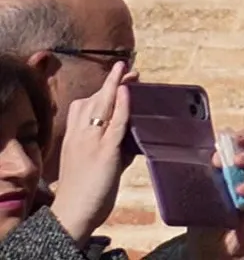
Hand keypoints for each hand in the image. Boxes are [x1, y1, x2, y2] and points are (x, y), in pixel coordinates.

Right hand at [51, 66, 128, 237]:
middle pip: (93, 101)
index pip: (82, 107)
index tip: (114, 79)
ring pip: (103, 107)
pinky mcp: (104, 151)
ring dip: (118, 87)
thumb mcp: (96, 164)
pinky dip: (122, 106)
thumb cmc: (84, 193)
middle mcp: (79, 136)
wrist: (72, 213)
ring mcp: (91, 142)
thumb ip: (114, 149)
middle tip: (127, 70)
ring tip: (131, 73)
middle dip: (111, 84)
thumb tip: (132, 142)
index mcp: (73, 139)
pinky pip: (115, 123)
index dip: (99, 91)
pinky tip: (128, 92)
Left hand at [207, 130, 243, 259]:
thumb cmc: (204, 223)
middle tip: (235, 144)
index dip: (231, 139)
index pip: (234, 144)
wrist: (214, 250)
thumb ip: (204, 177)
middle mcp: (243, 172)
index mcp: (225, 168)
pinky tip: (242, 190)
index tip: (220, 141)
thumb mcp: (199, 196)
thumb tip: (207, 157)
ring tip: (238, 162)